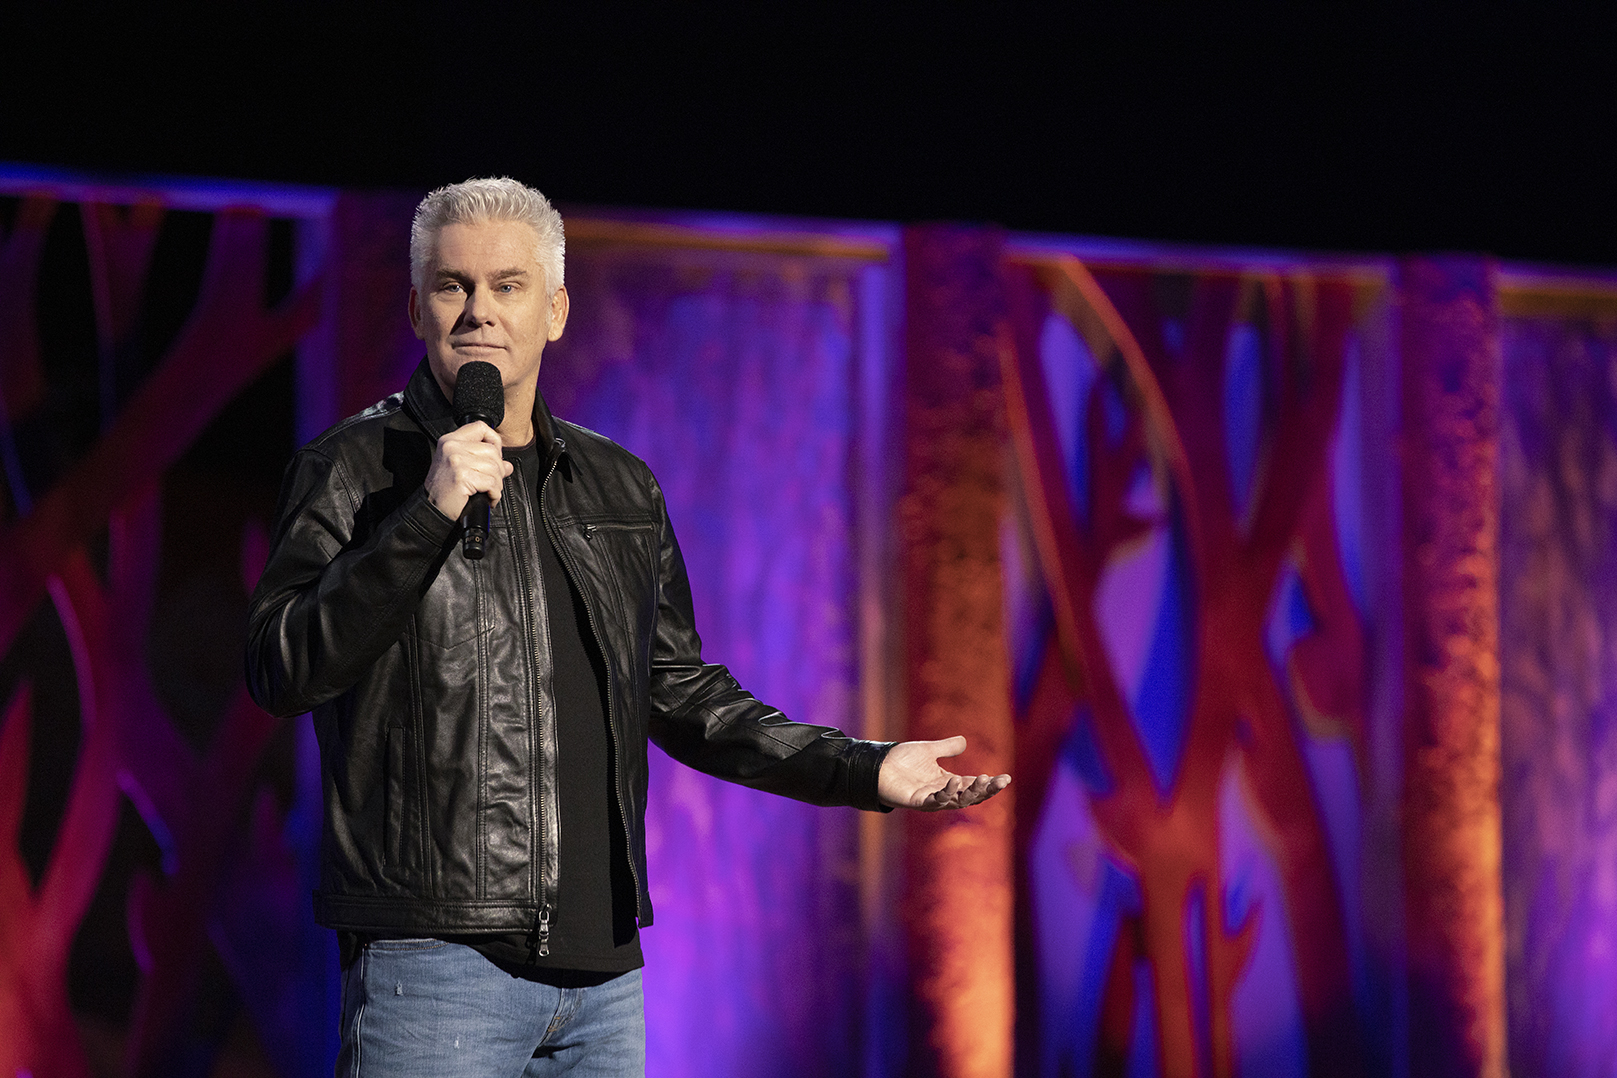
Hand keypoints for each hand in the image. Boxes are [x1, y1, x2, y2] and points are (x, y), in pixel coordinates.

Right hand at [425, 421, 512, 519]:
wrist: (433, 510)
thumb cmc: (446, 491)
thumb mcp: (461, 468)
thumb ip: (484, 461)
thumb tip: (507, 465)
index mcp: (450, 440)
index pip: (480, 427)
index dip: (494, 441)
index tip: (495, 457)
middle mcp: (452, 447)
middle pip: (492, 450)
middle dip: (498, 470)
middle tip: (490, 483)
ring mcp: (456, 460)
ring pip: (495, 467)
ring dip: (496, 484)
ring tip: (486, 492)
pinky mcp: (462, 476)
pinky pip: (492, 482)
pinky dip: (494, 494)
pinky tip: (486, 498)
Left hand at [877, 735, 1010, 810]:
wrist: (877, 765)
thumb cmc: (900, 760)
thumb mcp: (928, 751)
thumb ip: (946, 748)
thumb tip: (964, 741)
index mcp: (946, 782)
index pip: (973, 784)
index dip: (989, 783)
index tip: (1006, 777)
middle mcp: (941, 793)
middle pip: (970, 796)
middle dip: (987, 790)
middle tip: (1000, 781)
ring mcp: (930, 800)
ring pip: (957, 801)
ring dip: (971, 792)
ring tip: (983, 779)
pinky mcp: (917, 802)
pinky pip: (936, 801)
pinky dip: (947, 793)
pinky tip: (955, 781)